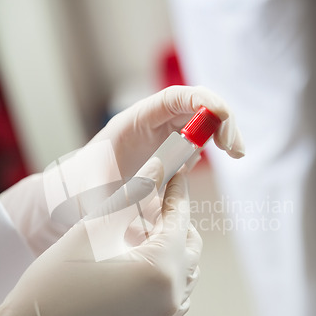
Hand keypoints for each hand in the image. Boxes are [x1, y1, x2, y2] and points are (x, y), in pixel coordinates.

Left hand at [0, 85, 243, 254]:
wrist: (80, 192)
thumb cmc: (84, 188)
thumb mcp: (96, 195)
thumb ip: (120, 204)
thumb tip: (147, 217)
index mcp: (133, 122)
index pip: (173, 98)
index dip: (202, 101)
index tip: (222, 119)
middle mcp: (151, 123)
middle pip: (194, 106)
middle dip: (221, 120)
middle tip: (235, 150)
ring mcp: (162, 135)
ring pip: (200, 122)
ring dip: (222, 132)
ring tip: (235, 152)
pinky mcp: (170, 150)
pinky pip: (196, 140)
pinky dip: (213, 145)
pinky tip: (224, 154)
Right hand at [0, 160, 201, 315]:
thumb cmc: (56, 282)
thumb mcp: (94, 228)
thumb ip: (132, 195)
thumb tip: (156, 168)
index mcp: (160, 270)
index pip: (180, 220)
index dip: (178, 192)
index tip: (177, 173)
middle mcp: (171, 296)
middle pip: (190, 246)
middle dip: (177, 220)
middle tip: (157, 202)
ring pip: (187, 270)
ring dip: (173, 246)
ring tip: (147, 230)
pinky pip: (176, 293)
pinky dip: (169, 271)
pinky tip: (145, 260)